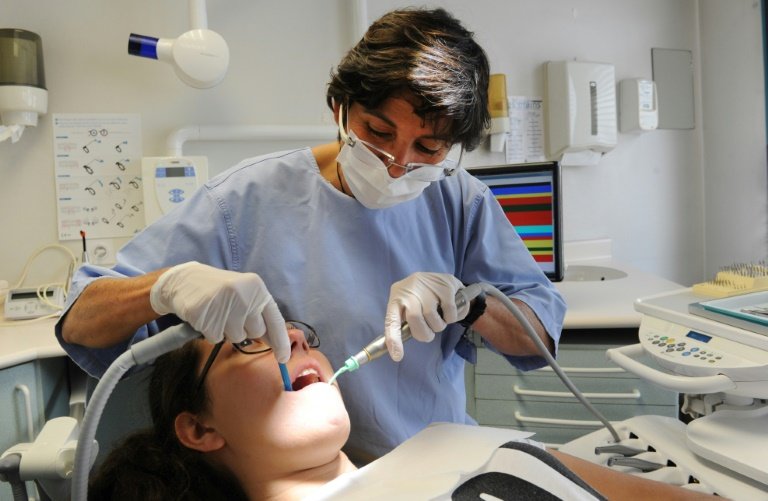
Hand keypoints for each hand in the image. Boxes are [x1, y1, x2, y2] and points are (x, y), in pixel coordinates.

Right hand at [149, 261, 289, 362]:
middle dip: (246, 329)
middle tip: (232, 315)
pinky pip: (216, 339)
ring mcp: (225, 306)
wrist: (185, 280)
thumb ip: (260, 314)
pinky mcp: (206, 317)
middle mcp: (244, 295)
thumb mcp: (245, 294)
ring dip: (227, 331)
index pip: (275, 320)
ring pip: (237, 337)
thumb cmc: (220, 290)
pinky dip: (211, 332)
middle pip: (256, 332)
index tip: (284, 358)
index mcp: (257, 288)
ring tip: (218, 313)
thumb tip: (276, 342)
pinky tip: (206, 317)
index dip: (281, 342)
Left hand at [384, 272, 468, 360]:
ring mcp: (428, 287)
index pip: (392, 320)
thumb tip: (398, 350)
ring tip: (439, 319)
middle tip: (429, 333)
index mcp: (396, 299)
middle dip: (425, 333)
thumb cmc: (418, 297)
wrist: (438, 277)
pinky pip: (449, 312)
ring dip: (439, 326)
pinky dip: (451, 318)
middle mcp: (410, 291)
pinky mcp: (445, 286)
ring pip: (433, 318)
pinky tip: (449, 311)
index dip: (394, 339)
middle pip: (415, 320)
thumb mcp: (406, 306)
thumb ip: (404, 323)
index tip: (398, 356)